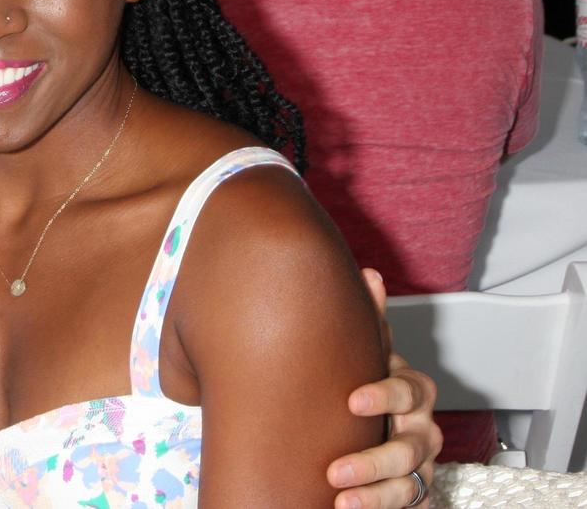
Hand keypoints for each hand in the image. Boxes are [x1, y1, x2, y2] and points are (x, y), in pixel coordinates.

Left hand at [328, 269, 441, 508]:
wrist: (358, 431)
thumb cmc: (362, 388)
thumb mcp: (364, 356)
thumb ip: (369, 322)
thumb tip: (370, 274)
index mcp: (411, 391)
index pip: (411, 390)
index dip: (385, 395)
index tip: (351, 401)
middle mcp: (421, 428)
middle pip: (414, 445)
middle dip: (375, 459)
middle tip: (337, 469)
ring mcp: (420, 464)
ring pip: (412, 480)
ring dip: (376, 492)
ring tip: (341, 498)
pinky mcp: (414, 492)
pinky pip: (409, 502)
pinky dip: (381, 508)